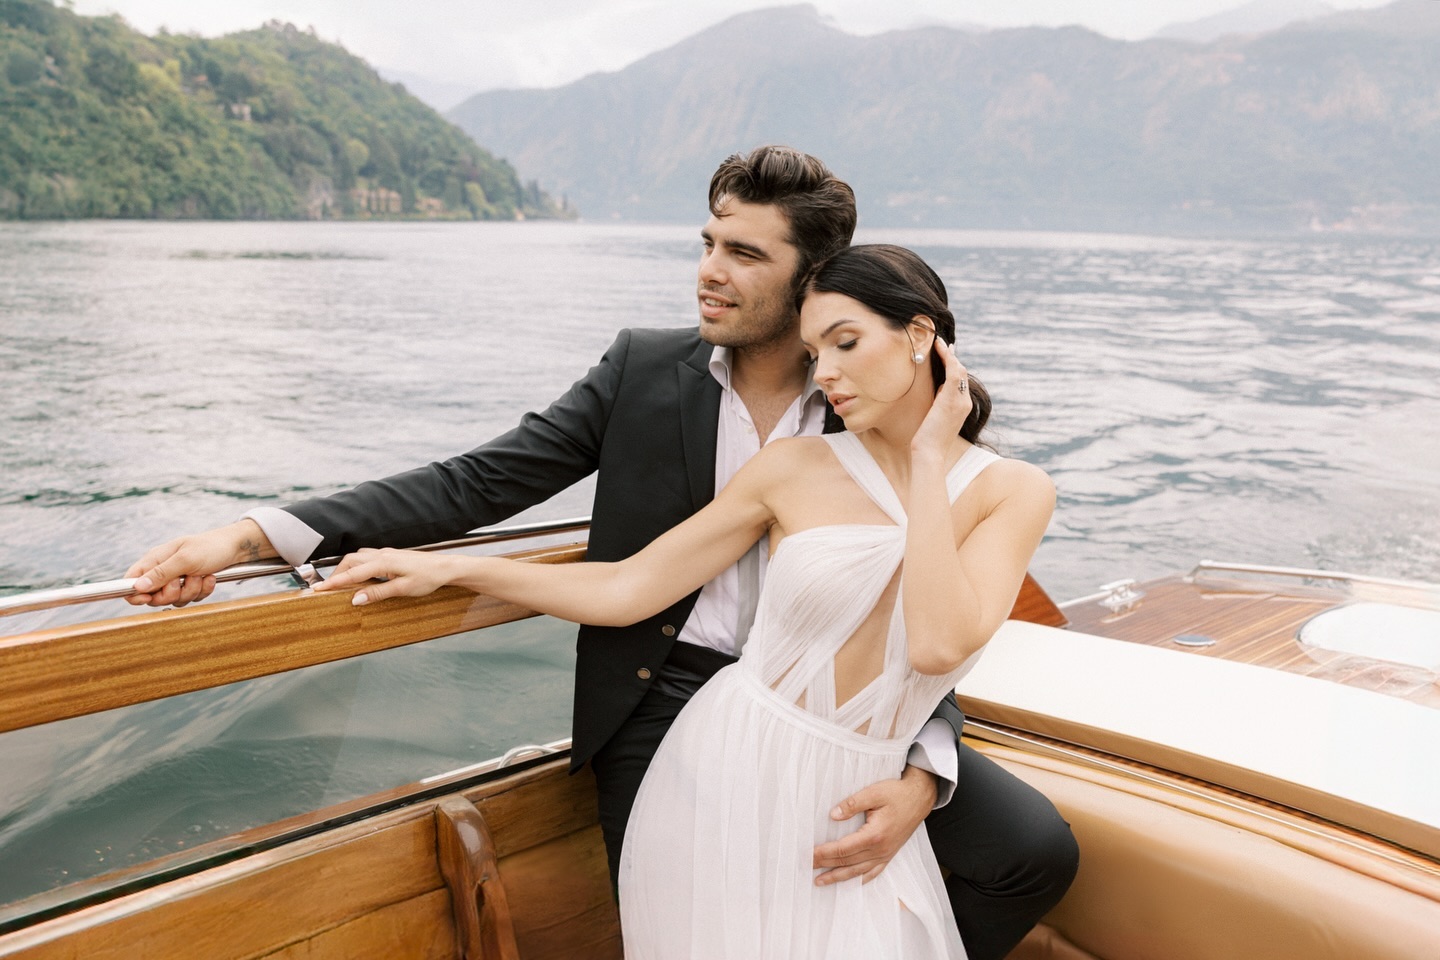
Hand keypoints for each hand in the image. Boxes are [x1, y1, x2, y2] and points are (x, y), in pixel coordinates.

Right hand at [124, 520, 271, 606]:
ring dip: (191, 590)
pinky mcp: (192, 585)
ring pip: (174, 600)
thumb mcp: (185, 559)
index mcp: (155, 559)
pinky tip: (209, 578)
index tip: (148, 598)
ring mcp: (178, 579)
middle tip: (183, 581)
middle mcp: (164, 570)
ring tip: (200, 575)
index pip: (132, 580)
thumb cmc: (211, 547)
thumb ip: (161, 573)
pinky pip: (191, 599)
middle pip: (153, 596)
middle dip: (171, 593)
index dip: (135, 593)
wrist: (237, 547)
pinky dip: (202, 590)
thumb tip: (137, 587)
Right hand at [311, 547, 457, 604]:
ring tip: (341, 583)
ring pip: (359, 558)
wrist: (446, 567)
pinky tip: (360, 575)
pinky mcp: (391, 555)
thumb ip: (378, 593)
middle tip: (328, 588)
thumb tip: (356, 599)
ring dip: (348, 569)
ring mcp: (387, 553)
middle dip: (337, 574)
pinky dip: (358, 566)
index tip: (318, 588)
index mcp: (383, 563)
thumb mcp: (403, 589)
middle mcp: (382, 555)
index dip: (334, 582)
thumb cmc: (428, 578)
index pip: (352, 573)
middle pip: (351, 561)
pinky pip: (368, 558)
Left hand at [812, 764, 937, 884]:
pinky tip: (850, 882)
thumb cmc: (897, 793)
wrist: (919, 797)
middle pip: (847, 862)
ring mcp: (886, 854)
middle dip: (825, 866)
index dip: (824, 853)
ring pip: (859, 872)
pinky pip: (874, 872)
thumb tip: (833, 815)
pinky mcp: (890, 854)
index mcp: (875, 835)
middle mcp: (880, 849)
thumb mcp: (874, 792)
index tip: (809, 854)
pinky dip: (860, 879)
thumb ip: (852, 803)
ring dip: (839, 878)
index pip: (843, 849)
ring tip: (821, 881)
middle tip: (806, 868)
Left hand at [911, 339, 972, 458]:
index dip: (953, 366)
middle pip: (961, 374)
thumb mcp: (935, 418)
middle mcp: (965, 403)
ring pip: (958, 370)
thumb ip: (939, 404)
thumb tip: (937, 390)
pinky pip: (953, 372)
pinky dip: (947, 357)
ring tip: (938, 343)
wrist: (929, 454)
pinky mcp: (952, 399)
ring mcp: (961, 401)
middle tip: (942, 344)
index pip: (960, 382)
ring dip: (949, 355)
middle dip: (952, 358)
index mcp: (962, 407)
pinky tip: (939, 348)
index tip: (947, 354)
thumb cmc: (927, 440)